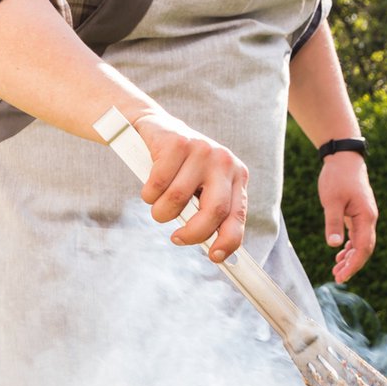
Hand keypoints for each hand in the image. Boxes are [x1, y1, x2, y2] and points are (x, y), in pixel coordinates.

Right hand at [133, 113, 249, 260]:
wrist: (156, 129)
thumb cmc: (180, 169)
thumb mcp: (201, 190)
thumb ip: (209, 214)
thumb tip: (214, 250)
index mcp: (236, 176)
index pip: (237, 215)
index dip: (228, 240)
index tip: (214, 257)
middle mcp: (224, 161)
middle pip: (214, 210)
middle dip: (193, 233)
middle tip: (177, 239)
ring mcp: (202, 149)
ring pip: (178, 199)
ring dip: (161, 212)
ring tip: (159, 206)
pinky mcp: (178, 143)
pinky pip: (158, 184)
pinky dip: (149, 194)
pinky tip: (150, 188)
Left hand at [318, 152, 377, 282]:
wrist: (344, 158)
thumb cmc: (337, 177)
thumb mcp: (331, 201)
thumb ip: (333, 223)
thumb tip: (334, 245)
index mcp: (366, 216)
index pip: (363, 248)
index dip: (353, 264)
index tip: (341, 276)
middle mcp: (369, 218)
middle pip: (365, 248)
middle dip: (352, 265)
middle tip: (337, 277)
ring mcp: (365, 216)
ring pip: (361, 243)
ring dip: (350, 257)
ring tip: (336, 270)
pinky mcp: (359, 213)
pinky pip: (358, 235)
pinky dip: (350, 247)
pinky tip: (340, 254)